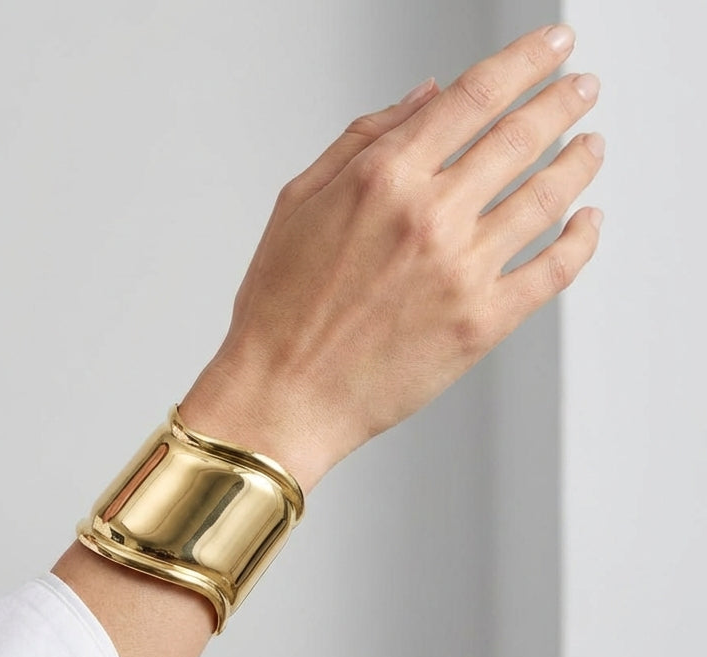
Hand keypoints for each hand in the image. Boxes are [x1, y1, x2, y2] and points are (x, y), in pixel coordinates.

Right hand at [179, 23, 602, 493]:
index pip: (475, 96)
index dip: (525, 61)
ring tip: (591, 147)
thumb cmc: (278, 312)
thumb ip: (362, 141)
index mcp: (383, 179)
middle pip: (522, 137)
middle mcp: (429, 217)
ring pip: (547, 197)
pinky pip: (553, 271)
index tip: (551, 47)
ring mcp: (461, 271)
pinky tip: (588, 222)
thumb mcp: (298, 204)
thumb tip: (426, 98)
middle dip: (563, 101)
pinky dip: (582, 240)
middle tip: (581, 88)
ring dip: (579, 162)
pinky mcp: (482, 323)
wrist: (282, 396)